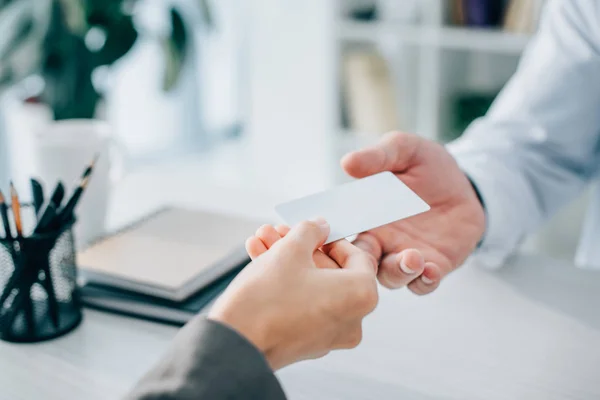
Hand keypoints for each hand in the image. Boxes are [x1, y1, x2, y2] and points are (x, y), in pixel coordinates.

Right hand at [208, 219, 377, 370]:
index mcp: (361, 295)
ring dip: (288, 260)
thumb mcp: (291, 250)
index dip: (331, 238)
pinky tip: (260, 260)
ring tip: (261, 241)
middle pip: (330, 271)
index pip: (356, 256)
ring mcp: (329, 334)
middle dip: (301, 247)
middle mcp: (352, 320)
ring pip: (313, 286)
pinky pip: (303, 304)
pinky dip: (286, 283)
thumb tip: (320, 227)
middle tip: (279, 232)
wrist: (235, 343)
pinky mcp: (306, 342)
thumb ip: (311, 231)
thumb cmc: (267, 298)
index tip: (312, 231)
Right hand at [341, 132, 485, 294]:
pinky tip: (430, 270)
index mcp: (367, 218)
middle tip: (368, 258)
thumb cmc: (428, 165)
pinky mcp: (435, 265)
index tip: (326, 241)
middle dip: (361, 266)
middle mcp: (383, 242)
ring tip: (411, 258)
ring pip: (392, 277)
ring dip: (398, 272)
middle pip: (361, 264)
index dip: (330, 242)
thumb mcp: (404, 150)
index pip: (340, 235)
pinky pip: (424, 283)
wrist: (467, 182)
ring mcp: (407, 256)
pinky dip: (424, 281)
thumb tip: (347, 162)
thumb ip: (377, 156)